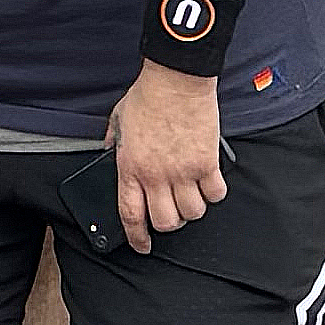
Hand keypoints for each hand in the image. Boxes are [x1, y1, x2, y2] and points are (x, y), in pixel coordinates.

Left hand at [109, 61, 228, 241]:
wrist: (176, 79)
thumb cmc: (148, 96)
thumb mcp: (118, 120)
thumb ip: (113, 141)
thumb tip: (108, 152)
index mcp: (130, 167)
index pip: (131, 215)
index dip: (137, 237)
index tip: (143, 245)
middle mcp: (156, 175)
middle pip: (166, 221)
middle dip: (169, 224)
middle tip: (172, 213)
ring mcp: (183, 171)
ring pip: (193, 212)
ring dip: (193, 209)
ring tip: (191, 196)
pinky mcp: (207, 162)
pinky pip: (215, 194)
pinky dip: (213, 193)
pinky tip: (209, 182)